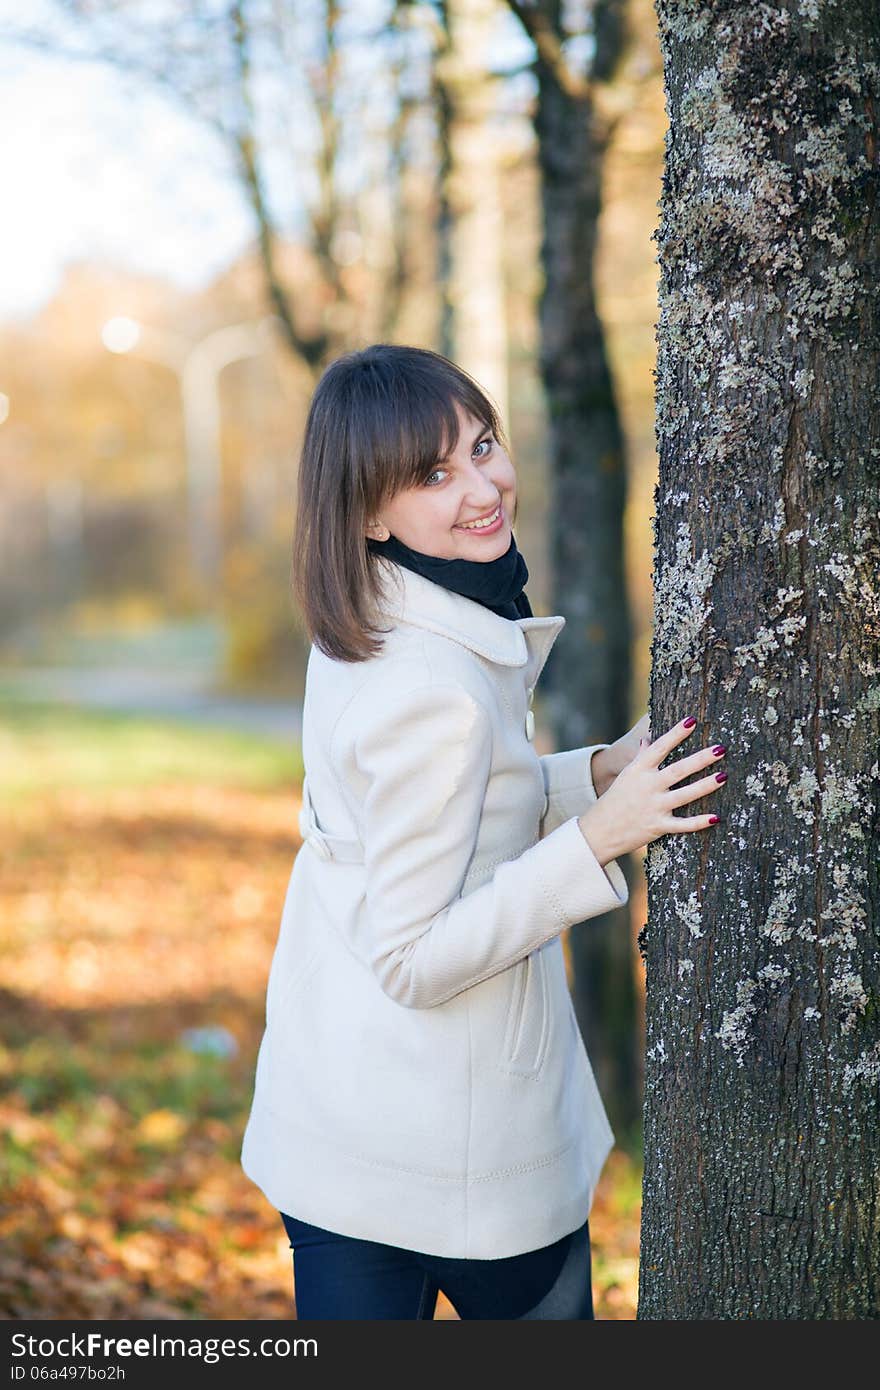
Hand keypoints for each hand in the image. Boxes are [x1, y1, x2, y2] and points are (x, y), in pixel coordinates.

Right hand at [577, 716, 725, 864]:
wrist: (599, 830)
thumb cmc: (616, 799)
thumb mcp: (626, 776)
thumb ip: (641, 758)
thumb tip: (648, 739)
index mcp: (639, 771)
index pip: (659, 748)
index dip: (675, 734)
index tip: (692, 721)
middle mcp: (648, 787)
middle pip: (678, 770)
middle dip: (701, 759)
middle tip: (721, 748)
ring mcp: (654, 807)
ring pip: (685, 795)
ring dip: (705, 786)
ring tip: (723, 776)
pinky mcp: (658, 826)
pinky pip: (683, 824)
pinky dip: (699, 822)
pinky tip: (716, 817)